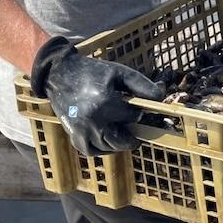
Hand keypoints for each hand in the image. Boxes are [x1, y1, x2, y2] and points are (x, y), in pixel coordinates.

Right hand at [30, 37, 164, 156]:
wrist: (59, 74)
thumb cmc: (92, 72)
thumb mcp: (119, 72)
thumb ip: (142, 84)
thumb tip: (162, 94)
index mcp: (105, 103)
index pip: (133, 117)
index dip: (139, 114)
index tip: (139, 111)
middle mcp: (93, 121)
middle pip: (122, 141)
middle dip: (132, 138)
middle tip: (138, 133)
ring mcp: (81, 131)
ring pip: (108, 148)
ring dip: (119, 144)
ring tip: (124, 134)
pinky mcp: (73, 135)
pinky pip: (91, 150)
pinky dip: (102, 149)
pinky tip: (108, 139)